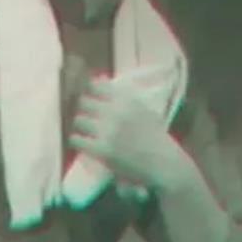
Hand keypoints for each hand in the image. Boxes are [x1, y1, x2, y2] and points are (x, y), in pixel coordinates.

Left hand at [68, 72, 189, 192]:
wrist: (163, 163)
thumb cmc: (154, 136)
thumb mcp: (141, 108)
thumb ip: (120, 95)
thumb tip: (98, 78)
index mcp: (127, 100)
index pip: (95, 85)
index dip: (88, 91)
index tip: (89, 98)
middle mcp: (116, 112)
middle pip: (83, 102)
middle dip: (84, 109)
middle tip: (87, 117)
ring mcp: (108, 131)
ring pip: (79, 120)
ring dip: (81, 125)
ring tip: (87, 131)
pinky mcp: (102, 149)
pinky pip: (77, 139)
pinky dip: (78, 140)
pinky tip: (85, 143)